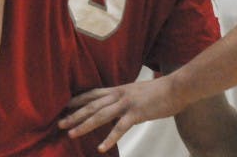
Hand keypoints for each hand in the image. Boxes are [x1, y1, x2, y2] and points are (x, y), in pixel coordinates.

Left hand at [58, 76, 180, 151]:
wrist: (176, 87)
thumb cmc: (158, 92)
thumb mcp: (135, 92)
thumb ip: (123, 98)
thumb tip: (116, 106)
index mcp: (116, 89)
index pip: (91, 94)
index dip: (76, 100)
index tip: (63, 107)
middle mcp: (117, 95)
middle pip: (91, 106)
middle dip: (74, 115)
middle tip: (60, 124)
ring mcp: (126, 104)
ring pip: (100, 116)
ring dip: (84, 126)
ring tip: (72, 134)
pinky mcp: (136, 113)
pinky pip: (120, 128)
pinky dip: (109, 138)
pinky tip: (101, 147)